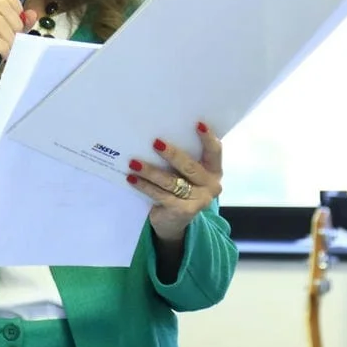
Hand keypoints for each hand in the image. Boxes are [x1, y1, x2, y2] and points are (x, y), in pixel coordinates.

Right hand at [0, 0, 35, 116]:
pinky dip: (1, 47)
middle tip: (17, 41)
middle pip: (0, 6)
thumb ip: (16, 23)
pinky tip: (3, 55)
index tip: (20, 23)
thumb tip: (32, 14)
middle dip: (15, 25)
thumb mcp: (2, 35)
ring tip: (11, 51)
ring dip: (9, 39)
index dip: (15, 5)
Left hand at [126, 123, 222, 240]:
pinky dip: (144, 186)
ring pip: (172, 181)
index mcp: (214, 170)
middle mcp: (211, 185)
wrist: (174, 222)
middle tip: (155, 143)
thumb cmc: (180, 189)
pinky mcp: (183, 211)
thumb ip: (184, 158)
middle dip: (172, 154)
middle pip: (190, 166)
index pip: (214, 151)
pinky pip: (161, 195)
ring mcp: (199, 200)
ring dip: (150, 171)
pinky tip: (132, 179)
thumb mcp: (186, 174)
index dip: (208, 138)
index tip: (198, 124)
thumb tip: (159, 135)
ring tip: (134, 163)